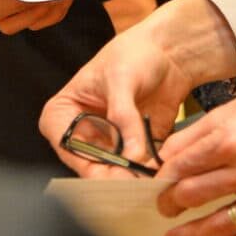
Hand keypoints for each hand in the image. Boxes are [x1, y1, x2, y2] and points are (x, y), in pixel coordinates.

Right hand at [40, 0, 235, 177]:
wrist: (169, 52)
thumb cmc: (135, 53)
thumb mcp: (122, 78)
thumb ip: (123, 115)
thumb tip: (131, 154)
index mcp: (65, 111)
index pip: (66, 145)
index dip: (85, 163)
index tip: (110, 173)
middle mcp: (84, 132)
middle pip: (90, 167)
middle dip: (113, 177)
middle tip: (135, 182)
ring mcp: (109, 143)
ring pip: (114, 174)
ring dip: (132, 180)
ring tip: (150, 181)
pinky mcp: (134, 151)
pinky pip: (137, 172)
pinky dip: (148, 177)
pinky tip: (161, 175)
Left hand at [153, 62, 235, 235]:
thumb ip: (200, 132)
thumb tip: (167, 154)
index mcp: (233, 136)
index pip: (184, 166)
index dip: (164, 179)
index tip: (155, 186)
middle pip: (196, 195)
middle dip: (172, 205)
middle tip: (163, 210)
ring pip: (222, 223)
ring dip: (193, 235)